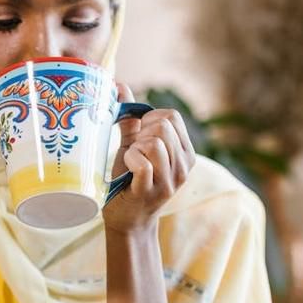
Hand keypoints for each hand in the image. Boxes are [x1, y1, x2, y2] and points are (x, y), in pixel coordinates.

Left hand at [105, 84, 195, 233]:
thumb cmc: (128, 178)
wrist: (125, 218)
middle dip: (141, 132)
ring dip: (135, 147)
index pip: (172, 117)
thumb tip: (119, 85)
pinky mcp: (150, 193)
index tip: (138, 134)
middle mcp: (183, 166)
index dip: (149, 118)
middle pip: (163, 126)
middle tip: (133, 149)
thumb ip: (130, 117)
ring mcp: (169, 181)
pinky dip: (131, 159)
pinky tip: (127, 167)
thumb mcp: (132, 144)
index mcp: (184, 152)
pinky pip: (143, 164)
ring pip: (155, 143)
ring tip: (131, 160)